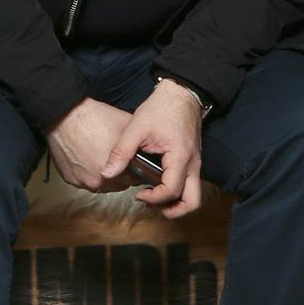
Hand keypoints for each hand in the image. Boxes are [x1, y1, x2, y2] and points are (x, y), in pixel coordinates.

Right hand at [46, 98, 135, 192]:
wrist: (65, 115)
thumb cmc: (95, 119)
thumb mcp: (127, 127)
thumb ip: (140, 145)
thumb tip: (150, 151)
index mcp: (117, 171)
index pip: (135, 180)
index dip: (138, 170)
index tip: (135, 163)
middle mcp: (99, 181)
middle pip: (119, 184)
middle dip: (121, 173)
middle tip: (118, 157)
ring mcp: (83, 181)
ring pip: (102, 184)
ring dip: (106, 175)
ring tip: (102, 156)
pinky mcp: (70, 179)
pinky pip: (86, 180)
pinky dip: (89, 172)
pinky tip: (89, 158)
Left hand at [99, 79, 205, 217]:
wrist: (181, 94)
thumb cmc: (161, 109)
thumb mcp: (136, 128)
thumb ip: (121, 152)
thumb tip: (107, 173)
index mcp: (180, 157)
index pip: (171, 190)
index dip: (153, 198)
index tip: (138, 193)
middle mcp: (193, 165)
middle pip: (192, 202)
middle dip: (172, 210)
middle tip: (151, 204)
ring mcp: (196, 164)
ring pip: (193, 196)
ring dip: (175, 203)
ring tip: (153, 198)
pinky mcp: (193, 162)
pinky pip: (189, 186)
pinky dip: (176, 193)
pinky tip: (158, 184)